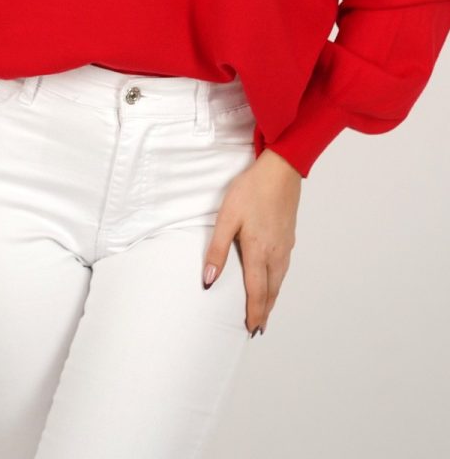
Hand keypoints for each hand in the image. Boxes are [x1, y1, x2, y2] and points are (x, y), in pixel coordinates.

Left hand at [202, 148, 301, 334]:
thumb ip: (217, 250)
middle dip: (264, 311)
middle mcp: (276, 253)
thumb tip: (209, 279)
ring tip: (265, 309)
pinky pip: (284, 268)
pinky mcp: (289, 236)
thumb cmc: (252, 190)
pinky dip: (278, 281)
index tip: (251, 328)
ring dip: (272, 297)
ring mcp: (285, 245)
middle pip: (271, 290)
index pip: (256, 292)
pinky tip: (275, 279)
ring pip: (279, 280)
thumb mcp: (227, 217)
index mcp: (259, 251)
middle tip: (258, 327)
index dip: (254, 312)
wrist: (281, 170)